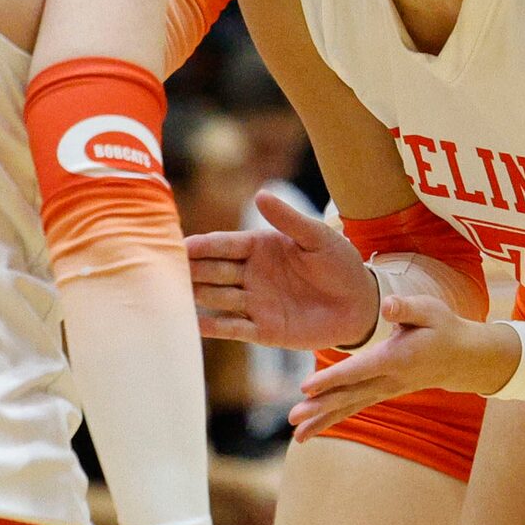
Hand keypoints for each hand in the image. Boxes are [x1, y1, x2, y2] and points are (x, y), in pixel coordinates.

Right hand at [186, 190, 378, 348]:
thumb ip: (288, 220)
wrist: (361, 304)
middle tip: (164, 272)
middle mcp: (251, 275)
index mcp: (260, 248)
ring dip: (196, 297)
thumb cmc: (340, 264)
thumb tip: (259, 195)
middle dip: (191, 271)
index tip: (178, 246)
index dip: (200, 246)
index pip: (223, 245)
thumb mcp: (317, 237)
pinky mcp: (264, 330)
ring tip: (172, 298)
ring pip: (217, 298)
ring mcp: (255, 303)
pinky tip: (194, 325)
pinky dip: (214, 327)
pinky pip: (233, 328)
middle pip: (213, 271)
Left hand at [289, 296, 519, 441]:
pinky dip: (332, 420)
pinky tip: (311, 432)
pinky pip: (354, 408)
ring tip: (297, 435)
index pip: (359, 370)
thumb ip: (406, 308)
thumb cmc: (442, 328)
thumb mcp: (430, 310)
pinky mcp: (381, 394)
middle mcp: (389, 380)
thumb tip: (386, 306)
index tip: (306, 388)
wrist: (461, 357)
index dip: (333, 378)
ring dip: (323, 421)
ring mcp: (386, 391)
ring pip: (351, 407)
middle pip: (350, 395)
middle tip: (293, 417)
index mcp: (397, 358)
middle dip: (321, 407)